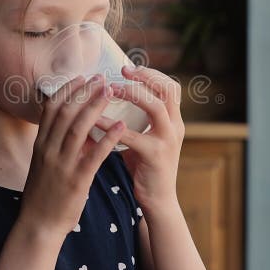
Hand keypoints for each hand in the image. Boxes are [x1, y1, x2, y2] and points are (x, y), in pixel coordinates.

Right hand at [20, 74, 126, 236]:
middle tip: (102, 78)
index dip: (68, 89)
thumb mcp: (45, 161)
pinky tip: (121, 126)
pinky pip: (93, 155)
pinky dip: (107, 138)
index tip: (83, 76)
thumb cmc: (45, 192)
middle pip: (66, 112)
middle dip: (84, 92)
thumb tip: (75, 121)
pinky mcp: (76, 180)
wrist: (39, 223)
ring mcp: (61, 164)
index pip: (51, 108)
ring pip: (78, 128)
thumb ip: (57, 141)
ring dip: (95, 107)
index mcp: (41, 143)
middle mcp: (48, 149)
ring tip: (110, 91)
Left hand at [95, 65, 184, 210]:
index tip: (129, 68)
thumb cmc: (145, 167)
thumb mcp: (145, 137)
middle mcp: (175, 127)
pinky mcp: (155, 156)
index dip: (151, 74)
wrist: (157, 201)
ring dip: (132, 94)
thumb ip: (136, 119)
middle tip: (121, 71)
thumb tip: (110, 97)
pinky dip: (110, 126)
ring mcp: (167, 141)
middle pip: (167, 90)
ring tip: (110, 89)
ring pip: (155, 106)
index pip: (170, 86)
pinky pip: (131, 135)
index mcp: (173, 120)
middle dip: (144, 76)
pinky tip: (94, 120)